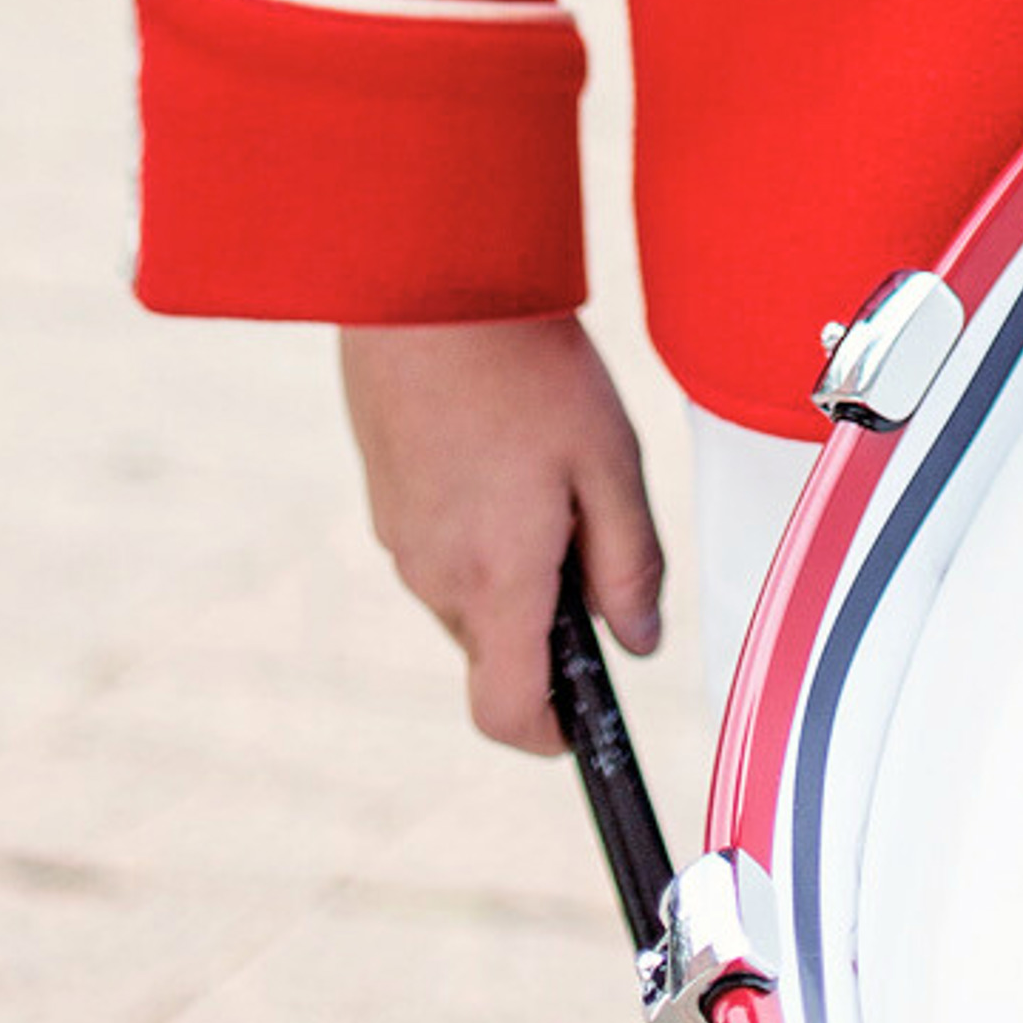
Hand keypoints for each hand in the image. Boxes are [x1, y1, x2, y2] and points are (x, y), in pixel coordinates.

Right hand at [339, 310, 664, 749]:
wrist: (426, 286)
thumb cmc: (523, 365)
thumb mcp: (609, 461)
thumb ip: (629, 564)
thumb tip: (639, 641)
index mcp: (496, 579)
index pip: (506, 714)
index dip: (551, 735)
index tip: (586, 721)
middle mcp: (435, 574)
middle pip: (496, 649)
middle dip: (544, 620)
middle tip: (586, 527)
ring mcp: (399, 538)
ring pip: (467, 594)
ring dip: (511, 566)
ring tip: (544, 467)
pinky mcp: (384, 498)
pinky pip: (438, 546)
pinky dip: (476, 526)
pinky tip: (502, 446)